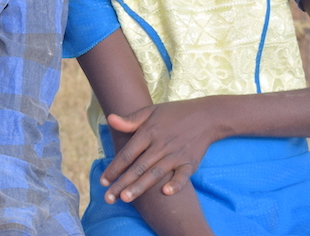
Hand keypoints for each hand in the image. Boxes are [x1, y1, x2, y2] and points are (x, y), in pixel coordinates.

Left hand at [101, 98, 219, 203]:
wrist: (206, 116)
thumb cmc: (173, 114)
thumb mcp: (150, 111)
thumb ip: (130, 120)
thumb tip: (109, 119)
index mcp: (148, 132)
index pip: (127, 153)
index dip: (114, 168)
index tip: (103, 181)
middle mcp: (161, 145)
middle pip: (138, 167)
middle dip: (122, 183)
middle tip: (109, 198)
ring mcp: (176, 155)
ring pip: (155, 173)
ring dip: (141, 186)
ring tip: (126, 198)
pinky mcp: (191, 162)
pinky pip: (183, 175)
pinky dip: (176, 184)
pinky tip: (165, 193)